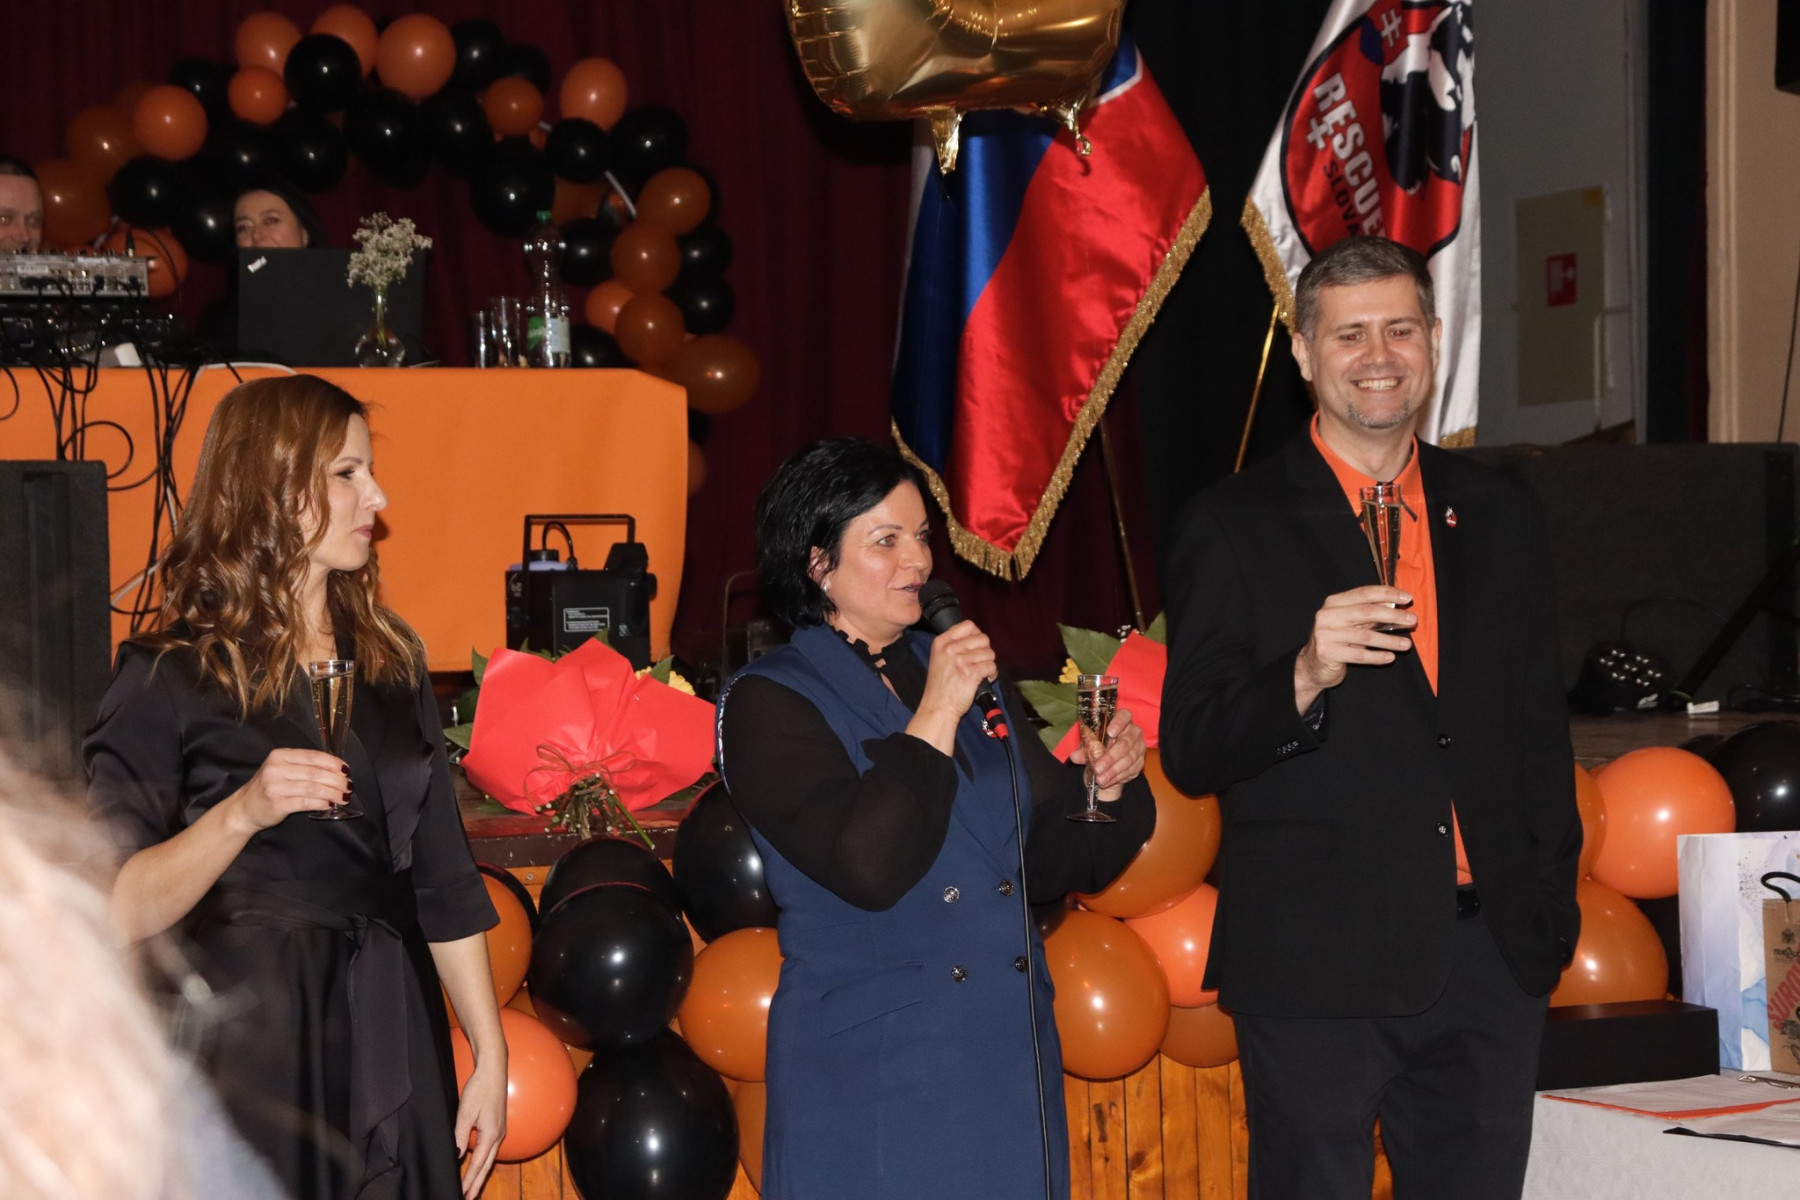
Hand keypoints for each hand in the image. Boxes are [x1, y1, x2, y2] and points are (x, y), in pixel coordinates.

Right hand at [225, 747, 350, 831]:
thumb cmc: (269, 787)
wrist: (244, 809)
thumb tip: (336, 769)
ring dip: (332, 792)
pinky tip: (330, 805)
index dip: (333, 763)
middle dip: (336, 779)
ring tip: (344, 797)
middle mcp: (276, 769)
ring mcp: (275, 787)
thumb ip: (304, 766)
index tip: (346, 770)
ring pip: (312, 788)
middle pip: (315, 772)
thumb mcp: (282, 769)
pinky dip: (321, 803)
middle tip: (349, 786)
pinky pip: (305, 803)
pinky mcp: (277, 804)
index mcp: (280, 756)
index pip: (312, 756)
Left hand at [455, 1054, 507, 1198]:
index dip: (470, 1180)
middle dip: (478, 1183)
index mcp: (491, 1134)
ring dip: (481, 1173)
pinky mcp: (498, 1124)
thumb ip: (460, 1136)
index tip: (464, 1194)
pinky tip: (479, 1163)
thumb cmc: (480, 1089)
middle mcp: (498, 1135)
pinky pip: (491, 1149)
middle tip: (470, 1197)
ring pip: (490, 1158)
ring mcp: (500, 1130)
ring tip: (473, 1186)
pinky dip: (484, 1161)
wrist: (494, 1070)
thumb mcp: (465, 1113)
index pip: (478, 1164)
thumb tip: (458, 1155)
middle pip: (487, 1165)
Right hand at [918, 619, 996, 721]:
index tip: (976, 647)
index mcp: (942, 642)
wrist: (938, 707)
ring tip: (980, 673)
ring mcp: (960, 660)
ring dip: (989, 664)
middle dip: (985, 651)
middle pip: (983, 638)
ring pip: (990, 653)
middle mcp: (950, 648)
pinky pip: (992, 666)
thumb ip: (953, 644)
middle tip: (979, 662)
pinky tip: (984, 679)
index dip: (977, 636)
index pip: (968, 625)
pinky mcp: (971, 673)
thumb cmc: (940, 687)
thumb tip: (976, 636)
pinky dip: (992, 674)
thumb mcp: (939, 658)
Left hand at [1068, 708, 1146, 800]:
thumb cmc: (1099, 745)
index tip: (1109, 732)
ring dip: (1112, 771)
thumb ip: (1084, 749)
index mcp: (1122, 720)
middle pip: (1125, 743)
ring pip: (1128, 759)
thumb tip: (1075, 756)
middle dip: (1110, 757)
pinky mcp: (1140, 762)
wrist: (1109, 760)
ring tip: (1100, 779)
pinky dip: (1116, 777)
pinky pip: (1130, 770)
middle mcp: (1134, 732)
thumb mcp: (1089, 745)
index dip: (1118, 723)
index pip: (1124, 716)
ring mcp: (1139, 747)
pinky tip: (1106, 781)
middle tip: (1097, 768)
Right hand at [1294, 585, 1415, 710]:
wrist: (1313, 664)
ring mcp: (1326, 634)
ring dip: (1389, 640)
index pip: (1364, 593)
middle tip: (1412, 621)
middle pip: (1366, 612)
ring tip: (1406, 644)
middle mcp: (1327, 616)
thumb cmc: (1337, 640)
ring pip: (1365, 636)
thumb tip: (1394, 605)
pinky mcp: (1328, 653)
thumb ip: (1368, 613)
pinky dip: (1376, 657)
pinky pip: (1358, 655)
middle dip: (1393, 615)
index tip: (1407, 598)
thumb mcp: (1350, 622)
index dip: (1387, 594)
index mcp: (1334, 603)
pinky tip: (1390, 657)